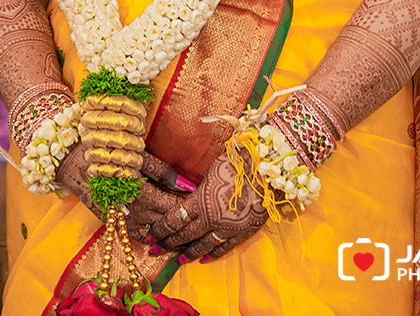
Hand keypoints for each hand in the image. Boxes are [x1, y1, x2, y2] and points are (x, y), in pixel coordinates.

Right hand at [56, 144, 188, 242]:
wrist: (74, 163)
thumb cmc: (109, 152)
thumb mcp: (138, 157)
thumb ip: (163, 172)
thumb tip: (187, 184)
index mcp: (140, 194)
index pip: (173, 207)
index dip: (190, 206)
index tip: (203, 200)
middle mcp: (132, 213)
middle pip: (166, 224)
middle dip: (184, 221)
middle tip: (201, 216)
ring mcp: (122, 222)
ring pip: (154, 236)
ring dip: (171, 233)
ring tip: (187, 227)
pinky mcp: (114, 224)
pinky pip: (138, 237)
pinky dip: (153, 237)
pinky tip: (165, 232)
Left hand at [150, 148, 268, 263]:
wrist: (270, 169)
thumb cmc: (240, 160)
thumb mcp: (213, 167)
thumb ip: (200, 184)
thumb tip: (190, 190)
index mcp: (200, 201)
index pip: (174, 219)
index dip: (160, 229)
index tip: (149, 236)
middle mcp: (211, 219)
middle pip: (185, 235)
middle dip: (168, 243)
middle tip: (155, 250)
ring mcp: (227, 228)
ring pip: (203, 245)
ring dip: (188, 253)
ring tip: (177, 259)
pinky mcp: (243, 232)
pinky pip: (224, 247)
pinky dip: (213, 253)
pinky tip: (205, 258)